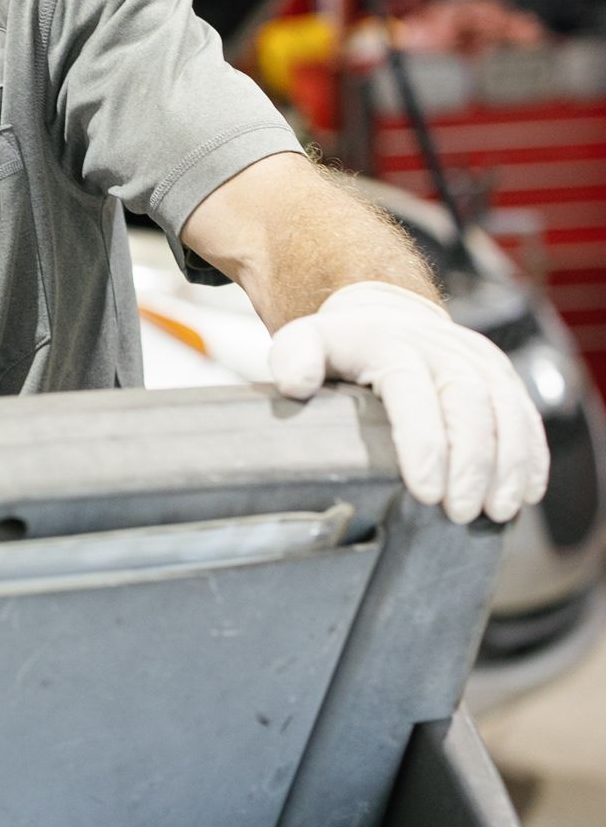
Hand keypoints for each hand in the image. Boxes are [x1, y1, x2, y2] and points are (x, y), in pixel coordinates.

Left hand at [269, 281, 549, 523]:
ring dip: (508, 464)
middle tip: (462, 513)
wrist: (387, 313)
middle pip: (468, 403)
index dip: (424, 443)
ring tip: (498, 511)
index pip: (412, 390)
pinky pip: (526, 413)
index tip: (425, 492)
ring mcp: (477, 360)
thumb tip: (296, 384)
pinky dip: (531, 454)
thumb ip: (294, 357)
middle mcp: (441, 348)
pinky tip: (527, 492)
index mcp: (390, 343)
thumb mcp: (305, 340)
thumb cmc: (342, 345)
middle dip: (471, 463)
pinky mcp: (501, 374)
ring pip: (506, 409)